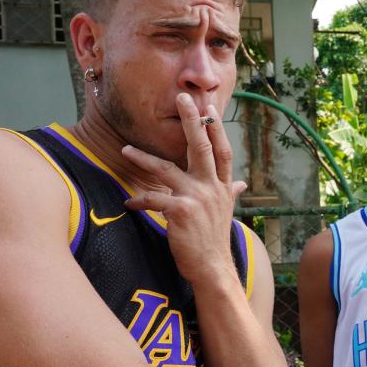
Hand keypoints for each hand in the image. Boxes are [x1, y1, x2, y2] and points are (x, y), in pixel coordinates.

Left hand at [122, 94, 246, 285]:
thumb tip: (242, 184)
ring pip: (167, 170)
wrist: (212, 268)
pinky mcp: (181, 212)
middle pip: (202, 147)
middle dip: (192, 121)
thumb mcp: (226, 212)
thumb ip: (231, 193)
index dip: (216, 129)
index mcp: (222, 187)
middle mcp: (212, 188)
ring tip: (125, 150)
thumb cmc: (214, 240)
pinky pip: (154, 200)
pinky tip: (129, 204)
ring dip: (143, 158)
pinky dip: (139, 201)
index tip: (209, 107)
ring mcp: (197, 199)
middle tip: (183, 98)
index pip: (222, 151)